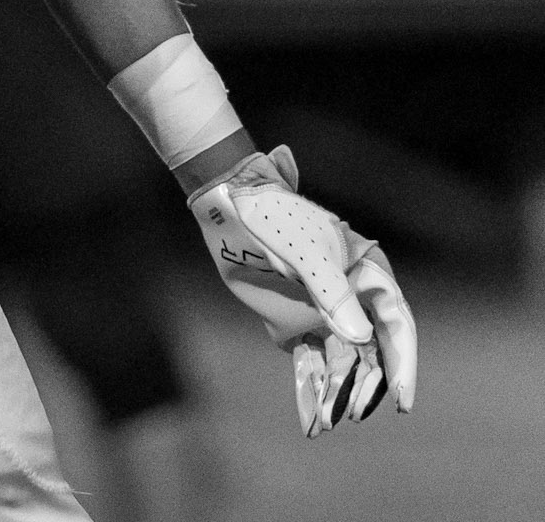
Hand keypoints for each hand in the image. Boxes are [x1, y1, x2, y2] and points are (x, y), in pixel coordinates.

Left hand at [190, 145, 417, 435]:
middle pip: (370, 350)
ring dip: (336, 393)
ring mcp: (324, 312)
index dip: (402, 362)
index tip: (402, 401)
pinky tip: (311, 417)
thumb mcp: (304, 251)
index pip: (395, 323)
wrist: (228, 208)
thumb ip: (333, 292)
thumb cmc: (274, 218)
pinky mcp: (296, 324)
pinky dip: (311, 387)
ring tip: (327, 421)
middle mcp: (352, 298)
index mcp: (368, 273)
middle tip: (353, 414)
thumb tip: (362, 337)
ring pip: (340, 361)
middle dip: (364, 386)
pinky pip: (310, 361)